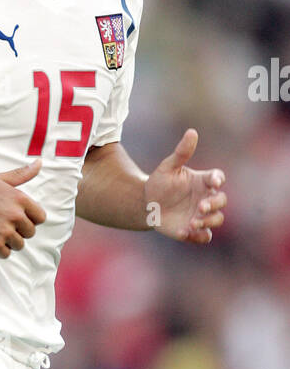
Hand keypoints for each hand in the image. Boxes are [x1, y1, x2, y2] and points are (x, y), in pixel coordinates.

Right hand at [0, 161, 46, 257]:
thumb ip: (21, 174)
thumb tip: (40, 163)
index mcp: (20, 199)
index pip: (40, 217)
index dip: (29, 219)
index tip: (16, 217)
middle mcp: (15, 215)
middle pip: (30, 233)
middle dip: (18, 231)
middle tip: (1, 223)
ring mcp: (5, 231)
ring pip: (19, 245)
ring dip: (8, 241)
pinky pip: (6, 253)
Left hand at [145, 129, 226, 243]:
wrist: (147, 204)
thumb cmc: (160, 183)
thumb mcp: (168, 167)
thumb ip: (181, 152)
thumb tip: (192, 132)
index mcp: (202, 181)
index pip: (217, 178)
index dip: (218, 179)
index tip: (213, 182)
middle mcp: (206, 198)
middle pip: (221, 201)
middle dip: (214, 205)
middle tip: (200, 207)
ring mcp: (202, 215)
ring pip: (217, 219)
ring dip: (208, 221)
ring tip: (192, 222)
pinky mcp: (194, 230)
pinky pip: (204, 236)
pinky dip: (198, 236)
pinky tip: (184, 232)